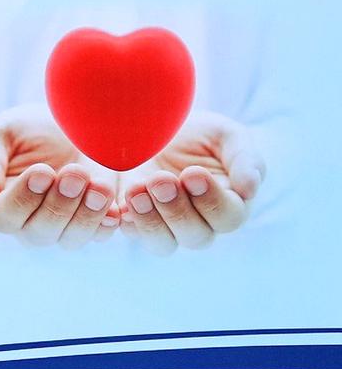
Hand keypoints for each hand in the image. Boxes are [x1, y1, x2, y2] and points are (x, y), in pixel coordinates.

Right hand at [0, 105, 120, 247]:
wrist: (65, 124)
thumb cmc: (24, 130)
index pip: (4, 218)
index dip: (22, 199)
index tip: (42, 170)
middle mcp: (26, 225)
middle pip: (39, 232)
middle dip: (59, 204)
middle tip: (74, 172)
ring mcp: (60, 228)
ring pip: (70, 238)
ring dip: (86, 214)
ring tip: (100, 185)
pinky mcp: (91, 223)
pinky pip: (100, 234)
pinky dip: (108, 222)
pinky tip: (116, 205)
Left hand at [119, 112, 264, 253]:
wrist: (158, 125)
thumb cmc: (201, 134)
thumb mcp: (227, 135)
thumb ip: (245, 159)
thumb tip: (250, 189)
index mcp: (229, 205)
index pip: (228, 217)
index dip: (211, 200)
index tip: (192, 173)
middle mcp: (200, 223)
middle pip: (195, 236)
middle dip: (177, 210)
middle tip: (161, 179)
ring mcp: (165, 224)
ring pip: (162, 243)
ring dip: (149, 220)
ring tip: (137, 190)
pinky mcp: (135, 218)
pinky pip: (131, 232)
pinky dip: (125, 221)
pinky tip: (118, 203)